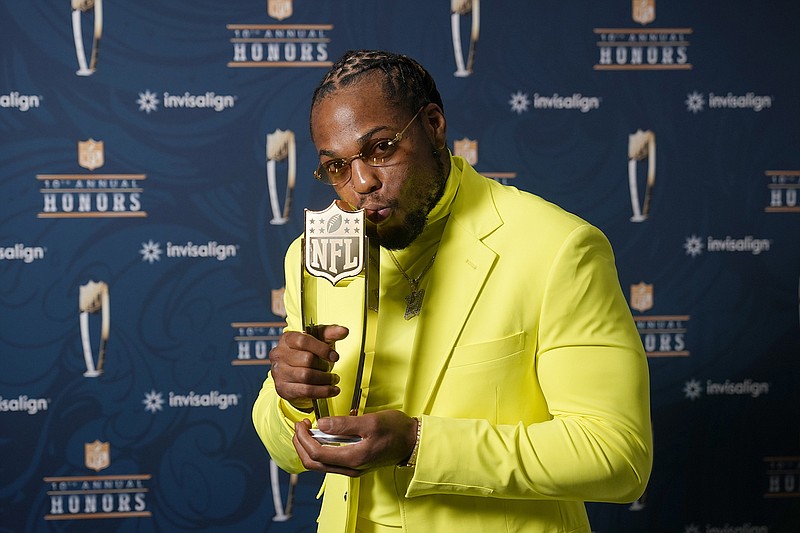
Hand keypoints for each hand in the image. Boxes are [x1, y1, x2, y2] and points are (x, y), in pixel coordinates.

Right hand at [269, 326, 348, 410]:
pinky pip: (306, 391)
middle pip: (307, 359)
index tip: (334, 356)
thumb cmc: (307, 352)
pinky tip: (332, 390)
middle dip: (323, 365)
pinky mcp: (283, 388)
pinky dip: (323, 391)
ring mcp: (279, 372)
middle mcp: (279, 355)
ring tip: (333, 379)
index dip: (322, 349)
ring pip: (306, 376)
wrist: (294, 372)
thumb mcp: (318, 340)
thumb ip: (330, 333)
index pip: (303, 341)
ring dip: (325, 379)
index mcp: (287, 339)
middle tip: (331, 368)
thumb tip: (343, 331)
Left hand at [293, 411, 417, 476]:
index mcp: (353, 458)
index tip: (301, 423)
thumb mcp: (370, 421)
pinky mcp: (356, 464)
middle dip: (301, 445)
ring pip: (320, 464)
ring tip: (307, 430)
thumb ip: (344, 424)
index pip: (317, 453)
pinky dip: (321, 449)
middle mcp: (351, 467)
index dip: (304, 438)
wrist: (413, 441)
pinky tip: (323, 435)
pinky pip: (330, 461)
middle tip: (299, 427)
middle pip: (313, 464)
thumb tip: (321, 424)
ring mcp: (353, 468)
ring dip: (309, 448)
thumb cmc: (396, 430)